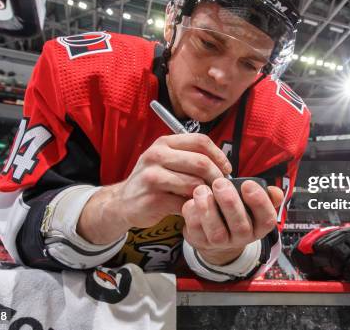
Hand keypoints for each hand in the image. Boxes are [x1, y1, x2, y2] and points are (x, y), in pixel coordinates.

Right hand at [77, 134, 231, 243]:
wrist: (123, 202)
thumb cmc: (153, 180)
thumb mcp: (166, 160)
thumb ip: (190, 157)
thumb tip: (224, 166)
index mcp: (164, 142)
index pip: (201, 141)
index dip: (219, 155)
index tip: (226, 169)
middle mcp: (156, 156)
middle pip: (201, 162)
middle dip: (217, 177)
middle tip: (221, 188)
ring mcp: (153, 177)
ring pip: (195, 184)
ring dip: (207, 194)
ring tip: (207, 198)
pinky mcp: (153, 199)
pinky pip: (186, 202)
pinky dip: (195, 207)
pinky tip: (194, 208)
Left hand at [181, 178, 283, 264]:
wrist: (216, 234)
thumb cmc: (238, 211)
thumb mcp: (253, 203)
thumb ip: (265, 195)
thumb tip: (276, 192)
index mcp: (259, 226)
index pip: (267, 219)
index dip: (259, 202)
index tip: (248, 184)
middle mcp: (242, 238)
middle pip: (240, 226)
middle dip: (229, 202)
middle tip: (220, 183)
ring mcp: (221, 243)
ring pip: (216, 232)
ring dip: (208, 208)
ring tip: (202, 189)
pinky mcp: (200, 242)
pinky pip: (196, 229)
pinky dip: (192, 213)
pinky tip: (192, 199)